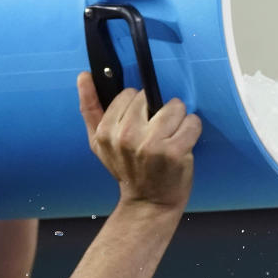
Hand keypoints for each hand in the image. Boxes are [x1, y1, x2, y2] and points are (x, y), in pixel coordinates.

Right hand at [77, 71, 202, 211]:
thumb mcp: (100, 143)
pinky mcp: (175, 152)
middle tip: (158, 131)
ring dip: (178, 118)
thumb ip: (90, 108)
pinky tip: (185, 141)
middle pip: (151, 98)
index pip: (129, 95)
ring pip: (175, 107)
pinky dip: (193, 128)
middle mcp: (127, 137)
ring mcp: (152, 145)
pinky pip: (192, 123)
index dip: (139, 107)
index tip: (141, 123)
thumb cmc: (126, 169)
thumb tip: (84, 76)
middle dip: (157, 110)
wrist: (149, 202)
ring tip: (172, 135)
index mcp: (106, 132)